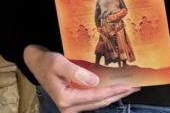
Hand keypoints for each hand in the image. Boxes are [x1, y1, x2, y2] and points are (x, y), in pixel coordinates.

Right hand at [22, 45, 136, 112]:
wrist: (35, 63)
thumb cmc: (45, 62)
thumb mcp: (58, 63)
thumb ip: (75, 72)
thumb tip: (95, 81)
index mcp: (65, 99)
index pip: (94, 96)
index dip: (112, 91)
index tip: (126, 86)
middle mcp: (68, 107)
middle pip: (99, 103)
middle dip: (117, 95)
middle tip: (134, 88)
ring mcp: (71, 107)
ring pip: (98, 103)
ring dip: (113, 96)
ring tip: (128, 88)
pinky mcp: (73, 102)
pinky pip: (93, 100)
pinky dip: (104, 94)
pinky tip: (114, 88)